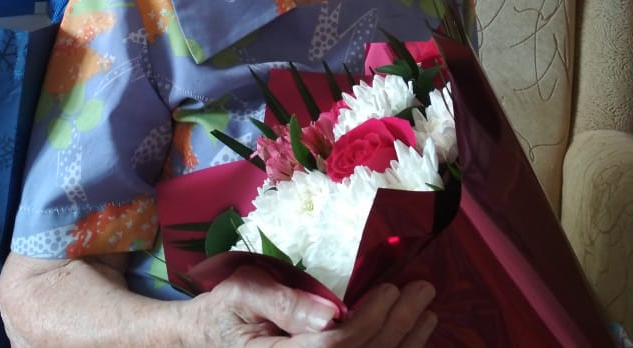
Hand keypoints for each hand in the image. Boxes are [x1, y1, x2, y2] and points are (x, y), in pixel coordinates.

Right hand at [185, 266, 437, 346]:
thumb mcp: (243, 292)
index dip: (369, 322)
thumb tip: (332, 313)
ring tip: (427, 315)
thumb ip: (283, 302)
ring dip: (402, 346)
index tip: (392, 291)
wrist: (206, 341)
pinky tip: (409, 340)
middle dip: (397, 329)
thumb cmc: (225, 309)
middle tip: (424, 293)